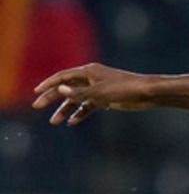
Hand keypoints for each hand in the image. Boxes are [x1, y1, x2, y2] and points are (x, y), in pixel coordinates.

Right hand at [32, 63, 155, 124]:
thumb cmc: (124, 88)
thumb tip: (59, 90)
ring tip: (54, 121)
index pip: (62, 77)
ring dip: (66, 109)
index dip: (48, 84)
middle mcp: (91, 78)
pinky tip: (72, 122)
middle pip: (66, 88)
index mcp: (88, 71)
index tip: (36, 92)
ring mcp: (97, 89)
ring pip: (76, 99)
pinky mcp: (105, 98)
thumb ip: (79, 93)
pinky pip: (88, 106)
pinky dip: (80, 113)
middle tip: (37, 107)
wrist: (147, 93)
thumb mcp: (99, 92)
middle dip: (52, 98)